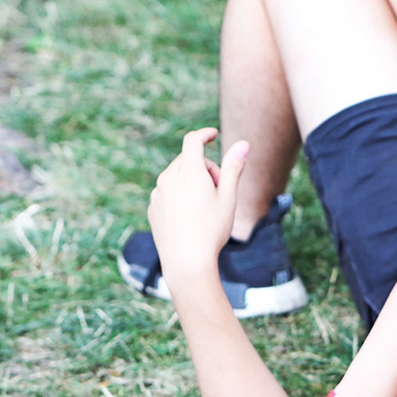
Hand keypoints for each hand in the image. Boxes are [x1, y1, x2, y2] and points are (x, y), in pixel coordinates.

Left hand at [146, 128, 247, 286]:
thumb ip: (234, 167)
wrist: (187, 261)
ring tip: (205, 207)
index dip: (204, 135)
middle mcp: (169, 178)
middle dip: (206, 168)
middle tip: (221, 191)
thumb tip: (243, 144)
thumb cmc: (212, 229)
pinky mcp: (153, 206)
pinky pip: (168, 191)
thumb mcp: (229, 197)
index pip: (193, 141)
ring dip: (192, 181)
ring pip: (177, 176)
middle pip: (189, 160)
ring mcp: (158, 193)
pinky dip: (180, 195)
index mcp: (189, 172)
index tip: (213, 135)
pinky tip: (191, 217)